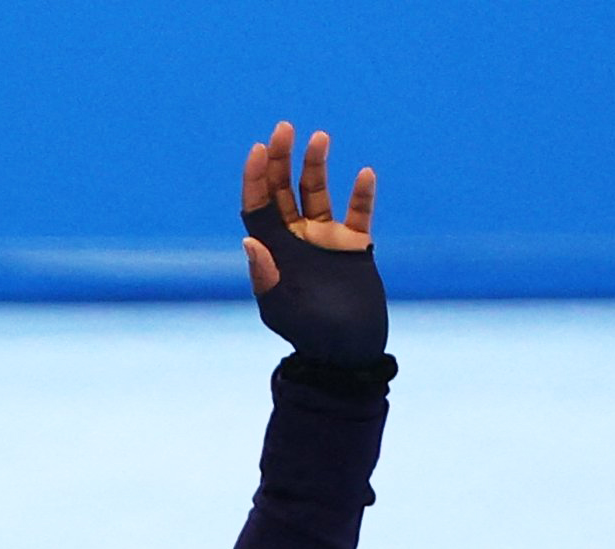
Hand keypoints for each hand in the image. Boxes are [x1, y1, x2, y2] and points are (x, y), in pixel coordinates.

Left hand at [240, 121, 387, 365]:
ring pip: (317, 193)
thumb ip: (266, 275)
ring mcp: (325, 239)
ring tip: (319, 138)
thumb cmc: (307, 335)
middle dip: (281, 160)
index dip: (254, 177)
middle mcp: (296, 239)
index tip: (258, 149)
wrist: (346, 353)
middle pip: (283, 190)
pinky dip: (362, 195)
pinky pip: (359, 213)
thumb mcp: (280, 307)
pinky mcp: (355, 246)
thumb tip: (250, 240)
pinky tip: (364, 175)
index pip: (257, 206)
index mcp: (272, 250)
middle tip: (284, 128)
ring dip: (316, 166)